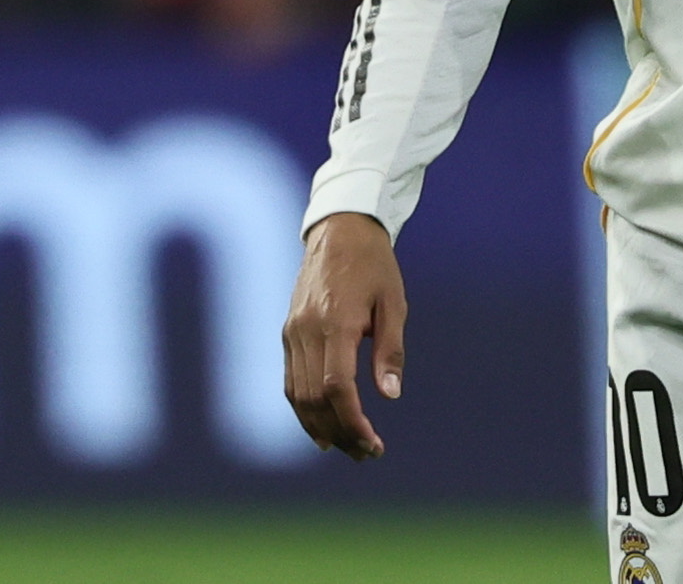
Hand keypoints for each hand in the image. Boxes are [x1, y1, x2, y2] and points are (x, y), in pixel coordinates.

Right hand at [282, 212, 404, 459]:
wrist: (339, 230)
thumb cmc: (374, 266)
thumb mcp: (394, 302)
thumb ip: (391, 349)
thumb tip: (390, 395)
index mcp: (336, 323)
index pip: (337, 388)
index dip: (353, 422)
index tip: (374, 443)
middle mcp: (307, 330)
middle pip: (315, 399)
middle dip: (340, 432)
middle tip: (366, 453)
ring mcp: (292, 331)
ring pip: (298, 394)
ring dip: (320, 427)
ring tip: (347, 448)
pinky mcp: (288, 331)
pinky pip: (291, 380)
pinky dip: (304, 408)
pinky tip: (322, 425)